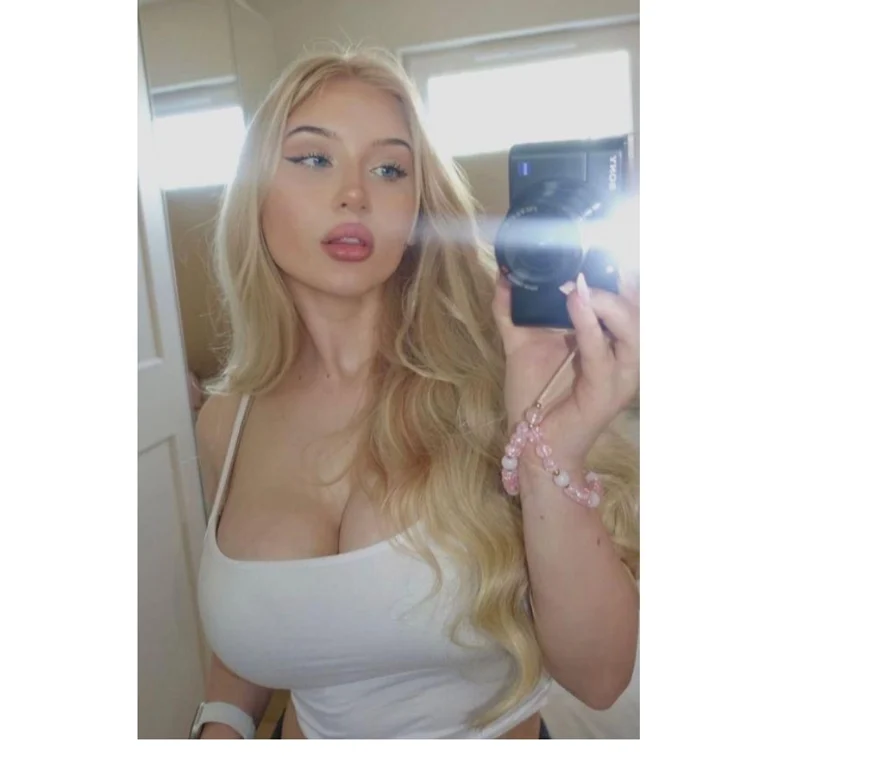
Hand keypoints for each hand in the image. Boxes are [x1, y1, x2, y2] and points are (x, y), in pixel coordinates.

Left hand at [492, 272, 639, 462]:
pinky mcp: (606, 395)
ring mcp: (619, 378)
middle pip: (640, 314)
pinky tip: (577, 304)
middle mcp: (624, 358)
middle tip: (583, 270)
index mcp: (612, 344)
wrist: (531, 443)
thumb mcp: (522, 345)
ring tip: (580, 286)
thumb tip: (504, 276)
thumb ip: (513, 312)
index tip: (605, 253)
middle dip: (617, 287)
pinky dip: (591, 328)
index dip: (627, 279)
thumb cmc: (535, 396)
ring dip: (608, 304)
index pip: (634, 304)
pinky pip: (604, 357)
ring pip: (632, 333)